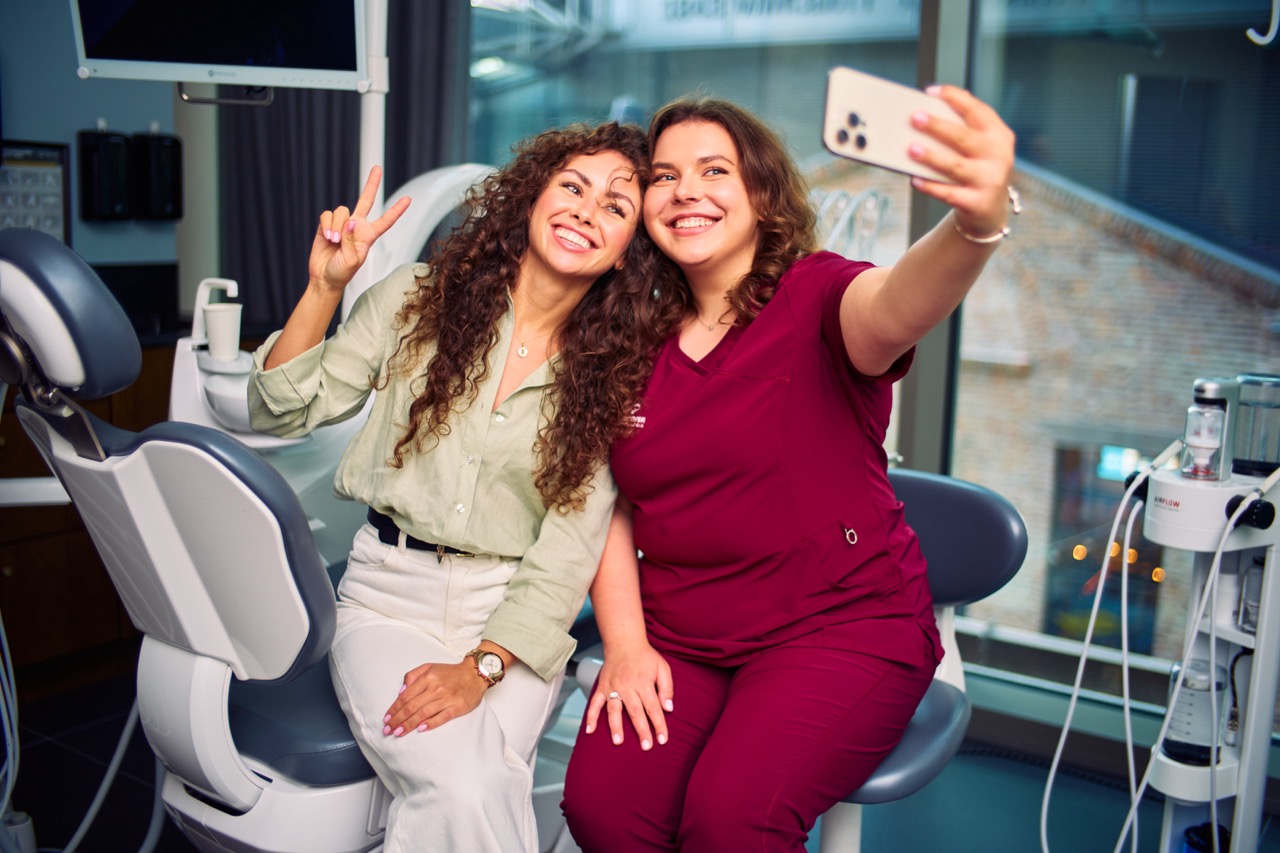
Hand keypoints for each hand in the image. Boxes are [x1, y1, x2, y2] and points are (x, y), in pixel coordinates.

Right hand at [307, 166, 411, 295]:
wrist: (324, 277)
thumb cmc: (342, 272)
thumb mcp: (353, 261)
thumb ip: (353, 241)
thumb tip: (351, 222)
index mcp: (369, 236)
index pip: (386, 221)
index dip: (397, 210)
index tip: (408, 199)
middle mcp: (357, 226)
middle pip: (366, 200)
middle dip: (371, 183)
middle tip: (377, 168)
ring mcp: (342, 224)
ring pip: (342, 210)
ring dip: (337, 226)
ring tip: (335, 242)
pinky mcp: (326, 224)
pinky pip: (327, 215)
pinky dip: (327, 225)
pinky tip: (328, 237)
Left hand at [381, 659, 487, 735]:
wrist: (475, 674)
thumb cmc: (450, 672)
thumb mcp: (429, 667)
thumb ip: (413, 676)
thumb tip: (401, 691)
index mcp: (428, 677)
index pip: (406, 696)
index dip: (395, 708)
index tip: (386, 718)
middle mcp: (436, 687)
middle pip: (412, 706)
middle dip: (398, 720)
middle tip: (387, 730)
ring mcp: (447, 698)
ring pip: (424, 713)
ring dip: (409, 724)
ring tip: (398, 732)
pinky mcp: (458, 707)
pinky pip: (442, 717)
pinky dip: (431, 723)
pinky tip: (420, 729)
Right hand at [583, 643, 673, 751]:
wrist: (624, 642)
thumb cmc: (646, 657)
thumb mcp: (662, 668)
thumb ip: (666, 688)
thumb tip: (668, 709)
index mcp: (644, 682)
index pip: (653, 707)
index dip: (659, 724)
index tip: (663, 739)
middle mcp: (627, 686)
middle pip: (635, 712)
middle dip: (641, 730)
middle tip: (646, 747)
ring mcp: (612, 687)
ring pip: (614, 709)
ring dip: (616, 726)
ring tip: (618, 742)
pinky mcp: (602, 687)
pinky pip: (595, 703)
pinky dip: (591, 717)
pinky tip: (590, 731)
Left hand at [906, 85, 1016, 237]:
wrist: (990, 211)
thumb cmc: (978, 170)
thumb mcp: (981, 147)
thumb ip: (964, 128)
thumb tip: (931, 109)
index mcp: (998, 135)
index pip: (977, 110)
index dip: (954, 98)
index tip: (930, 92)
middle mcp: (998, 156)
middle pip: (963, 137)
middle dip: (938, 127)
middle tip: (915, 118)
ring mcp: (989, 180)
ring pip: (955, 166)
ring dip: (931, 157)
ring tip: (911, 149)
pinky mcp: (977, 203)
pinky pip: (949, 193)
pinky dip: (930, 186)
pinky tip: (915, 180)